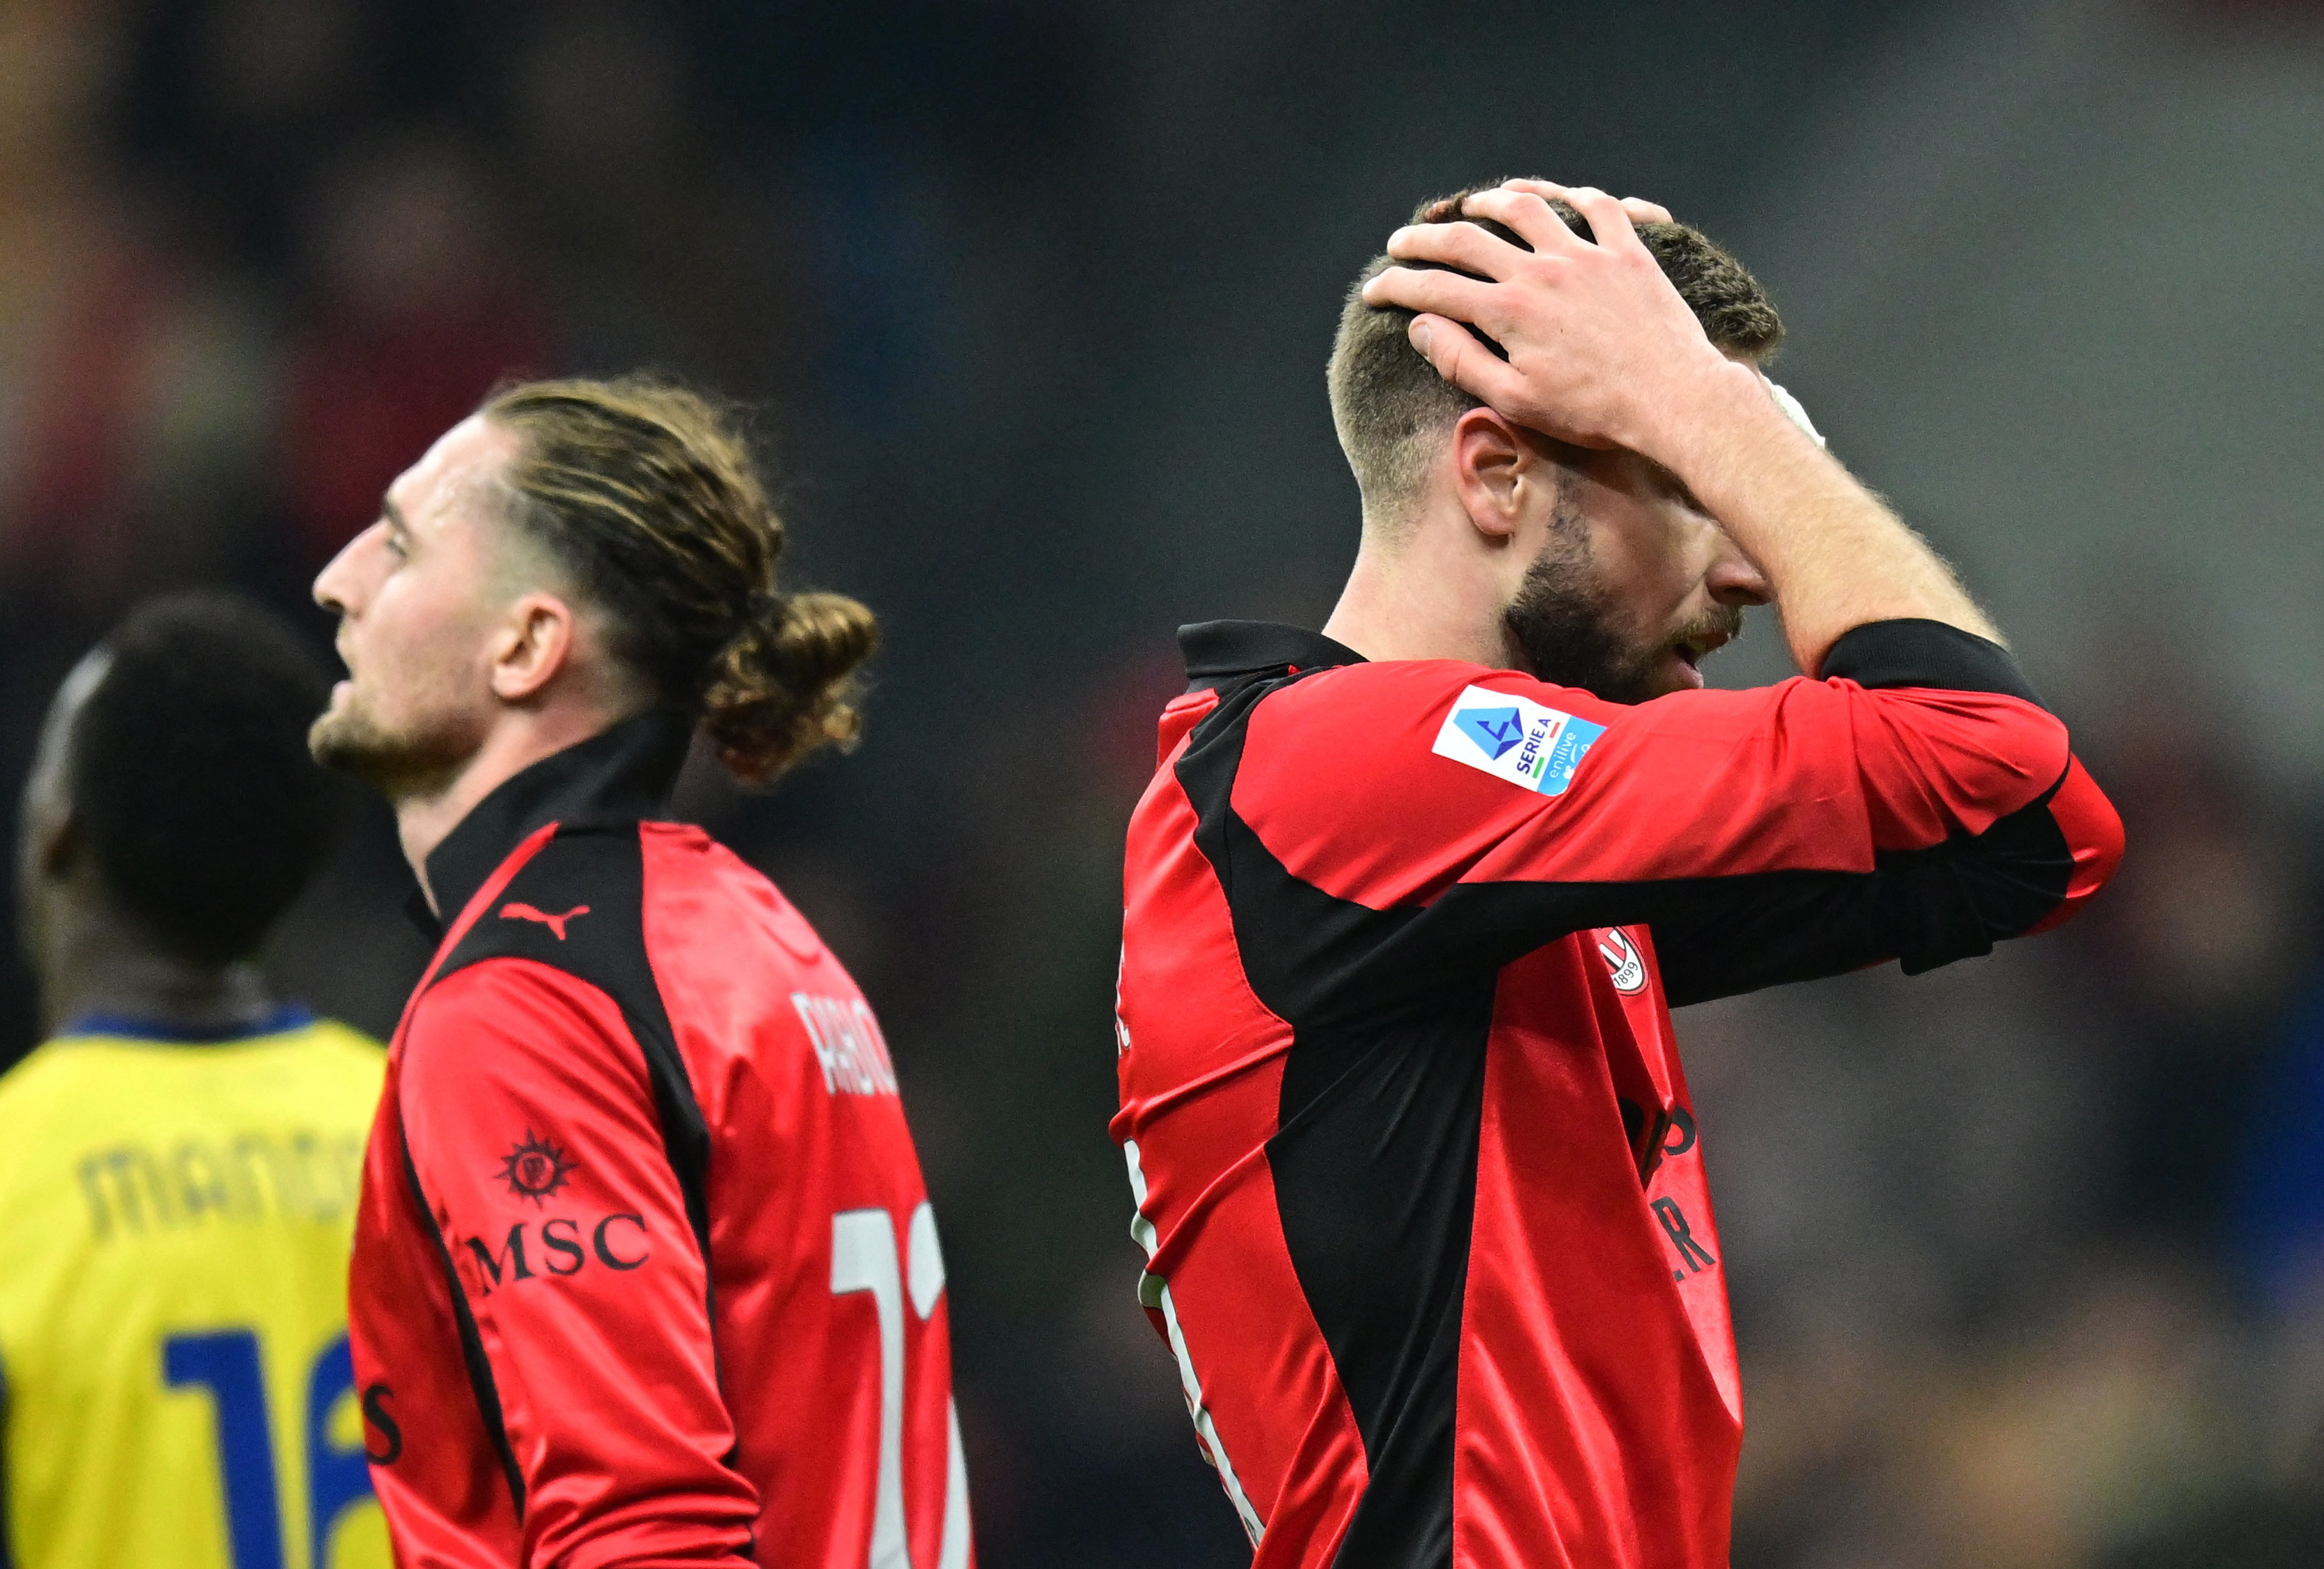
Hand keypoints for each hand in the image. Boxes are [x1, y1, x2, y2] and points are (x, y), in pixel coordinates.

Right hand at [1359, 183, 1742, 459]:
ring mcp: (1586, 254)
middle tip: (1402, 242)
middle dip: (1425, 238)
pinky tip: (1559, 196)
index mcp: (1507, 311)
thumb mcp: (1515, 400)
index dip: (1396, 287)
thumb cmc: (1593, 411)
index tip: (1375, 289)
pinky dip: (1573, 194)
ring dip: (1492, 200)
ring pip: (1528, 206)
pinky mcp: (1628, 250)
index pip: (1434, 289)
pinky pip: (1598, 205)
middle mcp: (1540, 270)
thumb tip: (1422, 328)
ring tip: (1473, 204)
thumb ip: (1462, 361)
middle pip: (1467, 238)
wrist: (1673, 398)